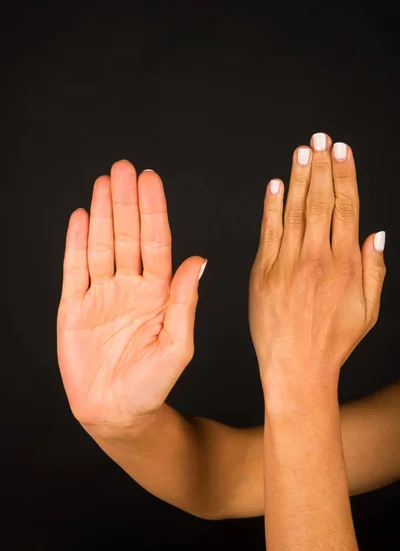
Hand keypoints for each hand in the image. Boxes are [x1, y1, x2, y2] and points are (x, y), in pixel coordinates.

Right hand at [57, 161, 206, 431]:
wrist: (118, 412)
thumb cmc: (153, 383)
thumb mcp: (178, 344)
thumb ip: (185, 301)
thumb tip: (199, 259)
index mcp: (158, 293)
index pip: (156, 242)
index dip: (153, 210)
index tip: (150, 180)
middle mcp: (130, 287)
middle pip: (127, 236)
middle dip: (126, 202)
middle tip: (123, 168)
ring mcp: (101, 295)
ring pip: (101, 245)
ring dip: (102, 213)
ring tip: (103, 182)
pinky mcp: (74, 307)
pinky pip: (74, 269)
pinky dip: (76, 243)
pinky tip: (81, 217)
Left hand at [249, 133, 385, 398]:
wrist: (296, 366)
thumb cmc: (334, 341)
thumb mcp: (368, 311)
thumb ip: (373, 269)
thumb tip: (375, 233)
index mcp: (344, 264)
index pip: (345, 208)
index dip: (344, 175)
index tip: (342, 151)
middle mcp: (316, 258)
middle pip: (320, 201)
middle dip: (321, 166)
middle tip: (321, 138)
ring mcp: (286, 264)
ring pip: (293, 210)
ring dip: (298, 178)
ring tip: (302, 151)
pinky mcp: (262, 272)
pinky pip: (268, 232)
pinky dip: (271, 207)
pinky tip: (274, 185)